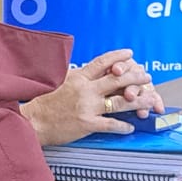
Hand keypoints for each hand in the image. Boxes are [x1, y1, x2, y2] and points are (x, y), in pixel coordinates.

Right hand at [21, 49, 165, 144]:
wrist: (32, 120)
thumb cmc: (42, 102)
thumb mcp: (58, 82)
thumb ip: (76, 77)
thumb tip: (90, 72)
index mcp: (78, 77)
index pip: (102, 63)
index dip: (118, 57)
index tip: (130, 54)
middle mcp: (85, 90)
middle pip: (117, 80)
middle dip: (135, 77)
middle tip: (147, 76)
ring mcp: (87, 106)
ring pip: (120, 102)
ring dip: (138, 101)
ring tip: (149, 100)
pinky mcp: (87, 123)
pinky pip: (111, 124)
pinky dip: (123, 125)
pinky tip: (131, 126)